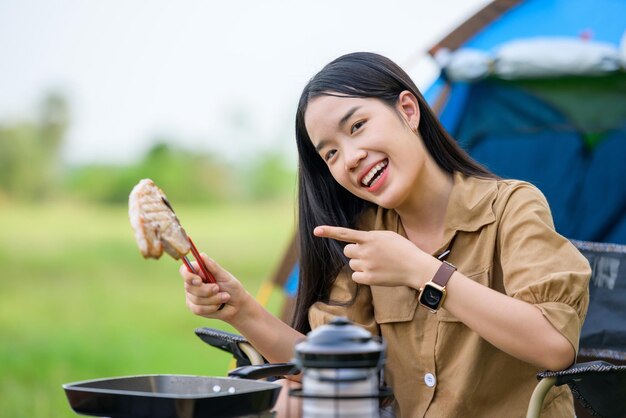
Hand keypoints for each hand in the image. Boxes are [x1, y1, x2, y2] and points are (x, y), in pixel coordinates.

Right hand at [179, 254, 248, 322]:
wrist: (237, 305)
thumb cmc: (232, 288)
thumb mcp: (225, 276)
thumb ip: (213, 267)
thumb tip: (202, 255)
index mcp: (198, 272)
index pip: (184, 270)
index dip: (188, 276)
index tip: (199, 280)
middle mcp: (192, 283)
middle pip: (189, 286)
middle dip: (206, 290)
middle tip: (218, 288)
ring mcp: (191, 296)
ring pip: (195, 299)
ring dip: (213, 299)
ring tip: (224, 297)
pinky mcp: (194, 308)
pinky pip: (198, 309)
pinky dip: (211, 307)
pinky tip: (218, 305)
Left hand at [314, 225, 435, 288]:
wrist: (415, 267)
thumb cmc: (403, 249)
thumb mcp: (387, 236)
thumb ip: (370, 237)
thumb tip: (357, 242)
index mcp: (370, 237)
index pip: (345, 234)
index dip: (329, 232)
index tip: (316, 231)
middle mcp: (366, 251)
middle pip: (347, 251)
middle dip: (354, 252)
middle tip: (369, 254)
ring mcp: (367, 265)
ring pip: (352, 264)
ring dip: (360, 264)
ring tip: (378, 263)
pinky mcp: (369, 278)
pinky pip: (356, 276)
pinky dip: (362, 275)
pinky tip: (375, 273)